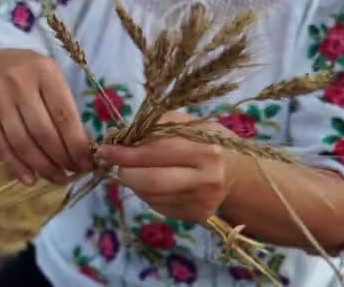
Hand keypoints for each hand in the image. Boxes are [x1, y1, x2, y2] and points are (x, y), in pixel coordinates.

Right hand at [0, 52, 93, 185]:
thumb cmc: (33, 77)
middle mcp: (18, 82)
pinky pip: (1, 145)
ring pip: (22, 143)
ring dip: (42, 167)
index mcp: (45, 71)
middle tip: (73, 173)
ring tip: (58, 178)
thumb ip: (65, 109)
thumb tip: (82, 151)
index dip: (77, 144)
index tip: (86, 163)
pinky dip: (17, 166)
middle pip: (43, 132)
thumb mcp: (52, 80)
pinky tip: (31, 179)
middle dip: (61, 159)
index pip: (64, 115)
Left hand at [96, 112, 239, 222]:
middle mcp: (205, 179)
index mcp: (204, 150)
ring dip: (133, 182)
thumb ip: (153, 127)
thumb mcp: (188, 125)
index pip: (153, 153)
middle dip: (124, 171)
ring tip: (135, 169)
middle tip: (114, 163)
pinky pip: (157, 205)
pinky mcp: (195, 217)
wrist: (239, 175)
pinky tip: (153, 182)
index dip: (123, 152)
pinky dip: (146, 193)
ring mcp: (200, 202)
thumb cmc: (208, 142)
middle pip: (148, 181)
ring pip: (149, 196)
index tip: (104, 149)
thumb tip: (114, 135)